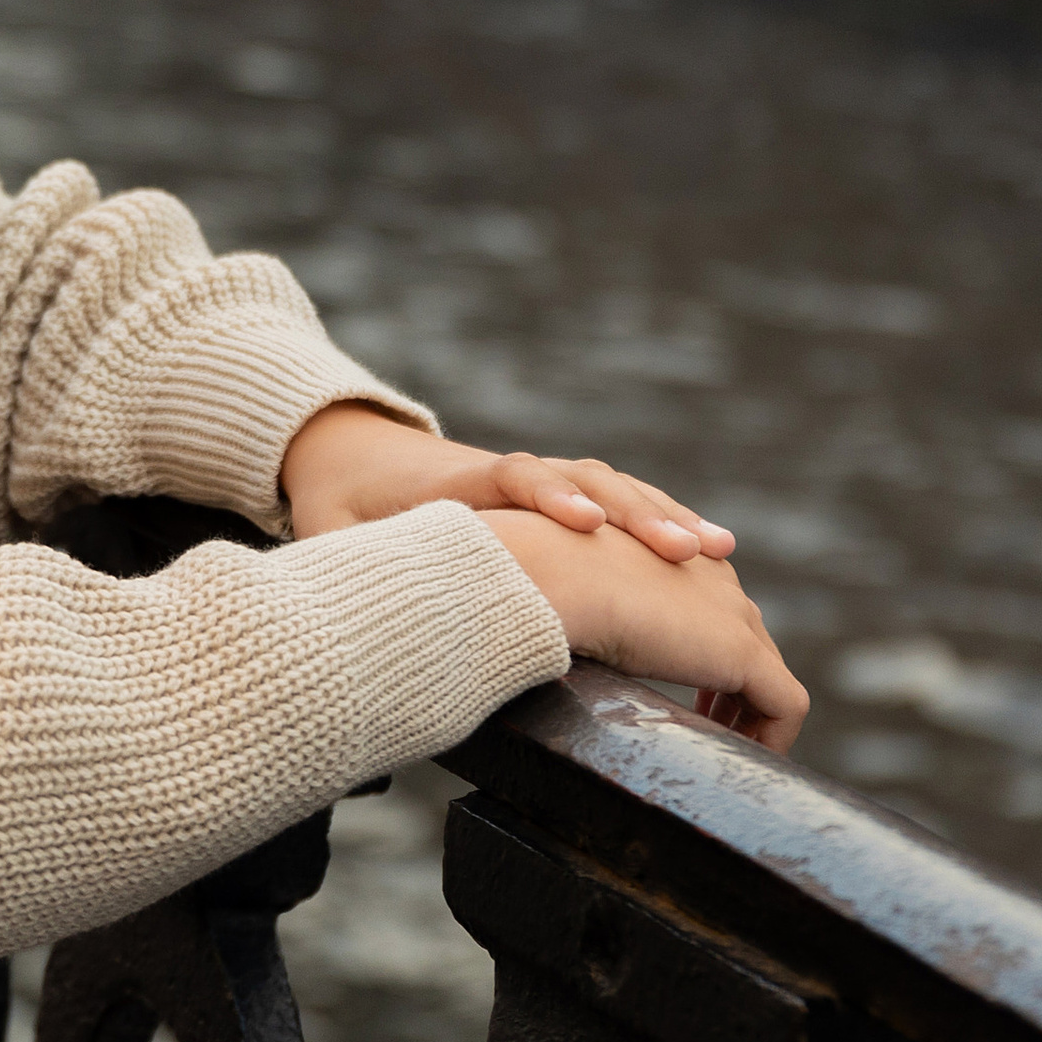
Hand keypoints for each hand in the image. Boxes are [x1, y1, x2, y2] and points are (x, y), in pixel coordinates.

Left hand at [280, 406, 734, 564]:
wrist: (350, 447)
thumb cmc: (339, 502)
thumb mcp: (325, 531)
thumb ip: (334, 560)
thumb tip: (322, 595)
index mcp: (453, 484)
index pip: (508, 479)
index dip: (546, 496)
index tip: (582, 521)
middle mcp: (510, 474)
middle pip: (581, 479)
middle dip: (633, 511)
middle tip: (685, 549)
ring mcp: (541, 479)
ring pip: (614, 487)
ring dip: (664, 516)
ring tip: (718, 555)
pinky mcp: (559, 494)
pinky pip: (623, 501)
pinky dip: (665, 520)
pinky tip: (714, 555)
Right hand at [478, 510, 808, 750]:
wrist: (552, 572)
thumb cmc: (537, 578)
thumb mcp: (570, 592)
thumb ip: (588, 611)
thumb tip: (566, 645)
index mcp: (672, 552)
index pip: (711, 606)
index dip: (702, 655)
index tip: (687, 698)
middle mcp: (711, 573)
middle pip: (748, 637)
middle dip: (734, 688)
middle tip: (710, 729)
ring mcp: (733, 612)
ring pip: (769, 674)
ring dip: (751, 717)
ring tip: (726, 750)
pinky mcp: (742, 652)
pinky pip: (784, 704)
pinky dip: (771, 737)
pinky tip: (739, 760)